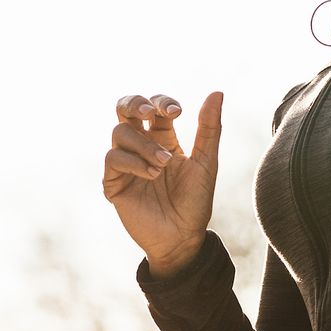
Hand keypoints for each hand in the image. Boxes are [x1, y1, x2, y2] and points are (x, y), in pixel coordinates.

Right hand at [102, 92, 222, 272]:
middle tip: (149, 111)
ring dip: (144, 144)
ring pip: (120, 133)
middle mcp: (140, 147)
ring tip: (164, 164)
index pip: (154, 107)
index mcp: (162, 139)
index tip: (178, 111)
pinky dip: (134, 162)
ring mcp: (125, 164)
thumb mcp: (206, 162)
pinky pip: (113, 158)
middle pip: (124, 109)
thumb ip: (209, 128)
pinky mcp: (114, 183)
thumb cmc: (196, 202)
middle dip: (134, 103)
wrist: (183, 239)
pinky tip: (152, 175)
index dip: (162, 102)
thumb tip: (217, 92)